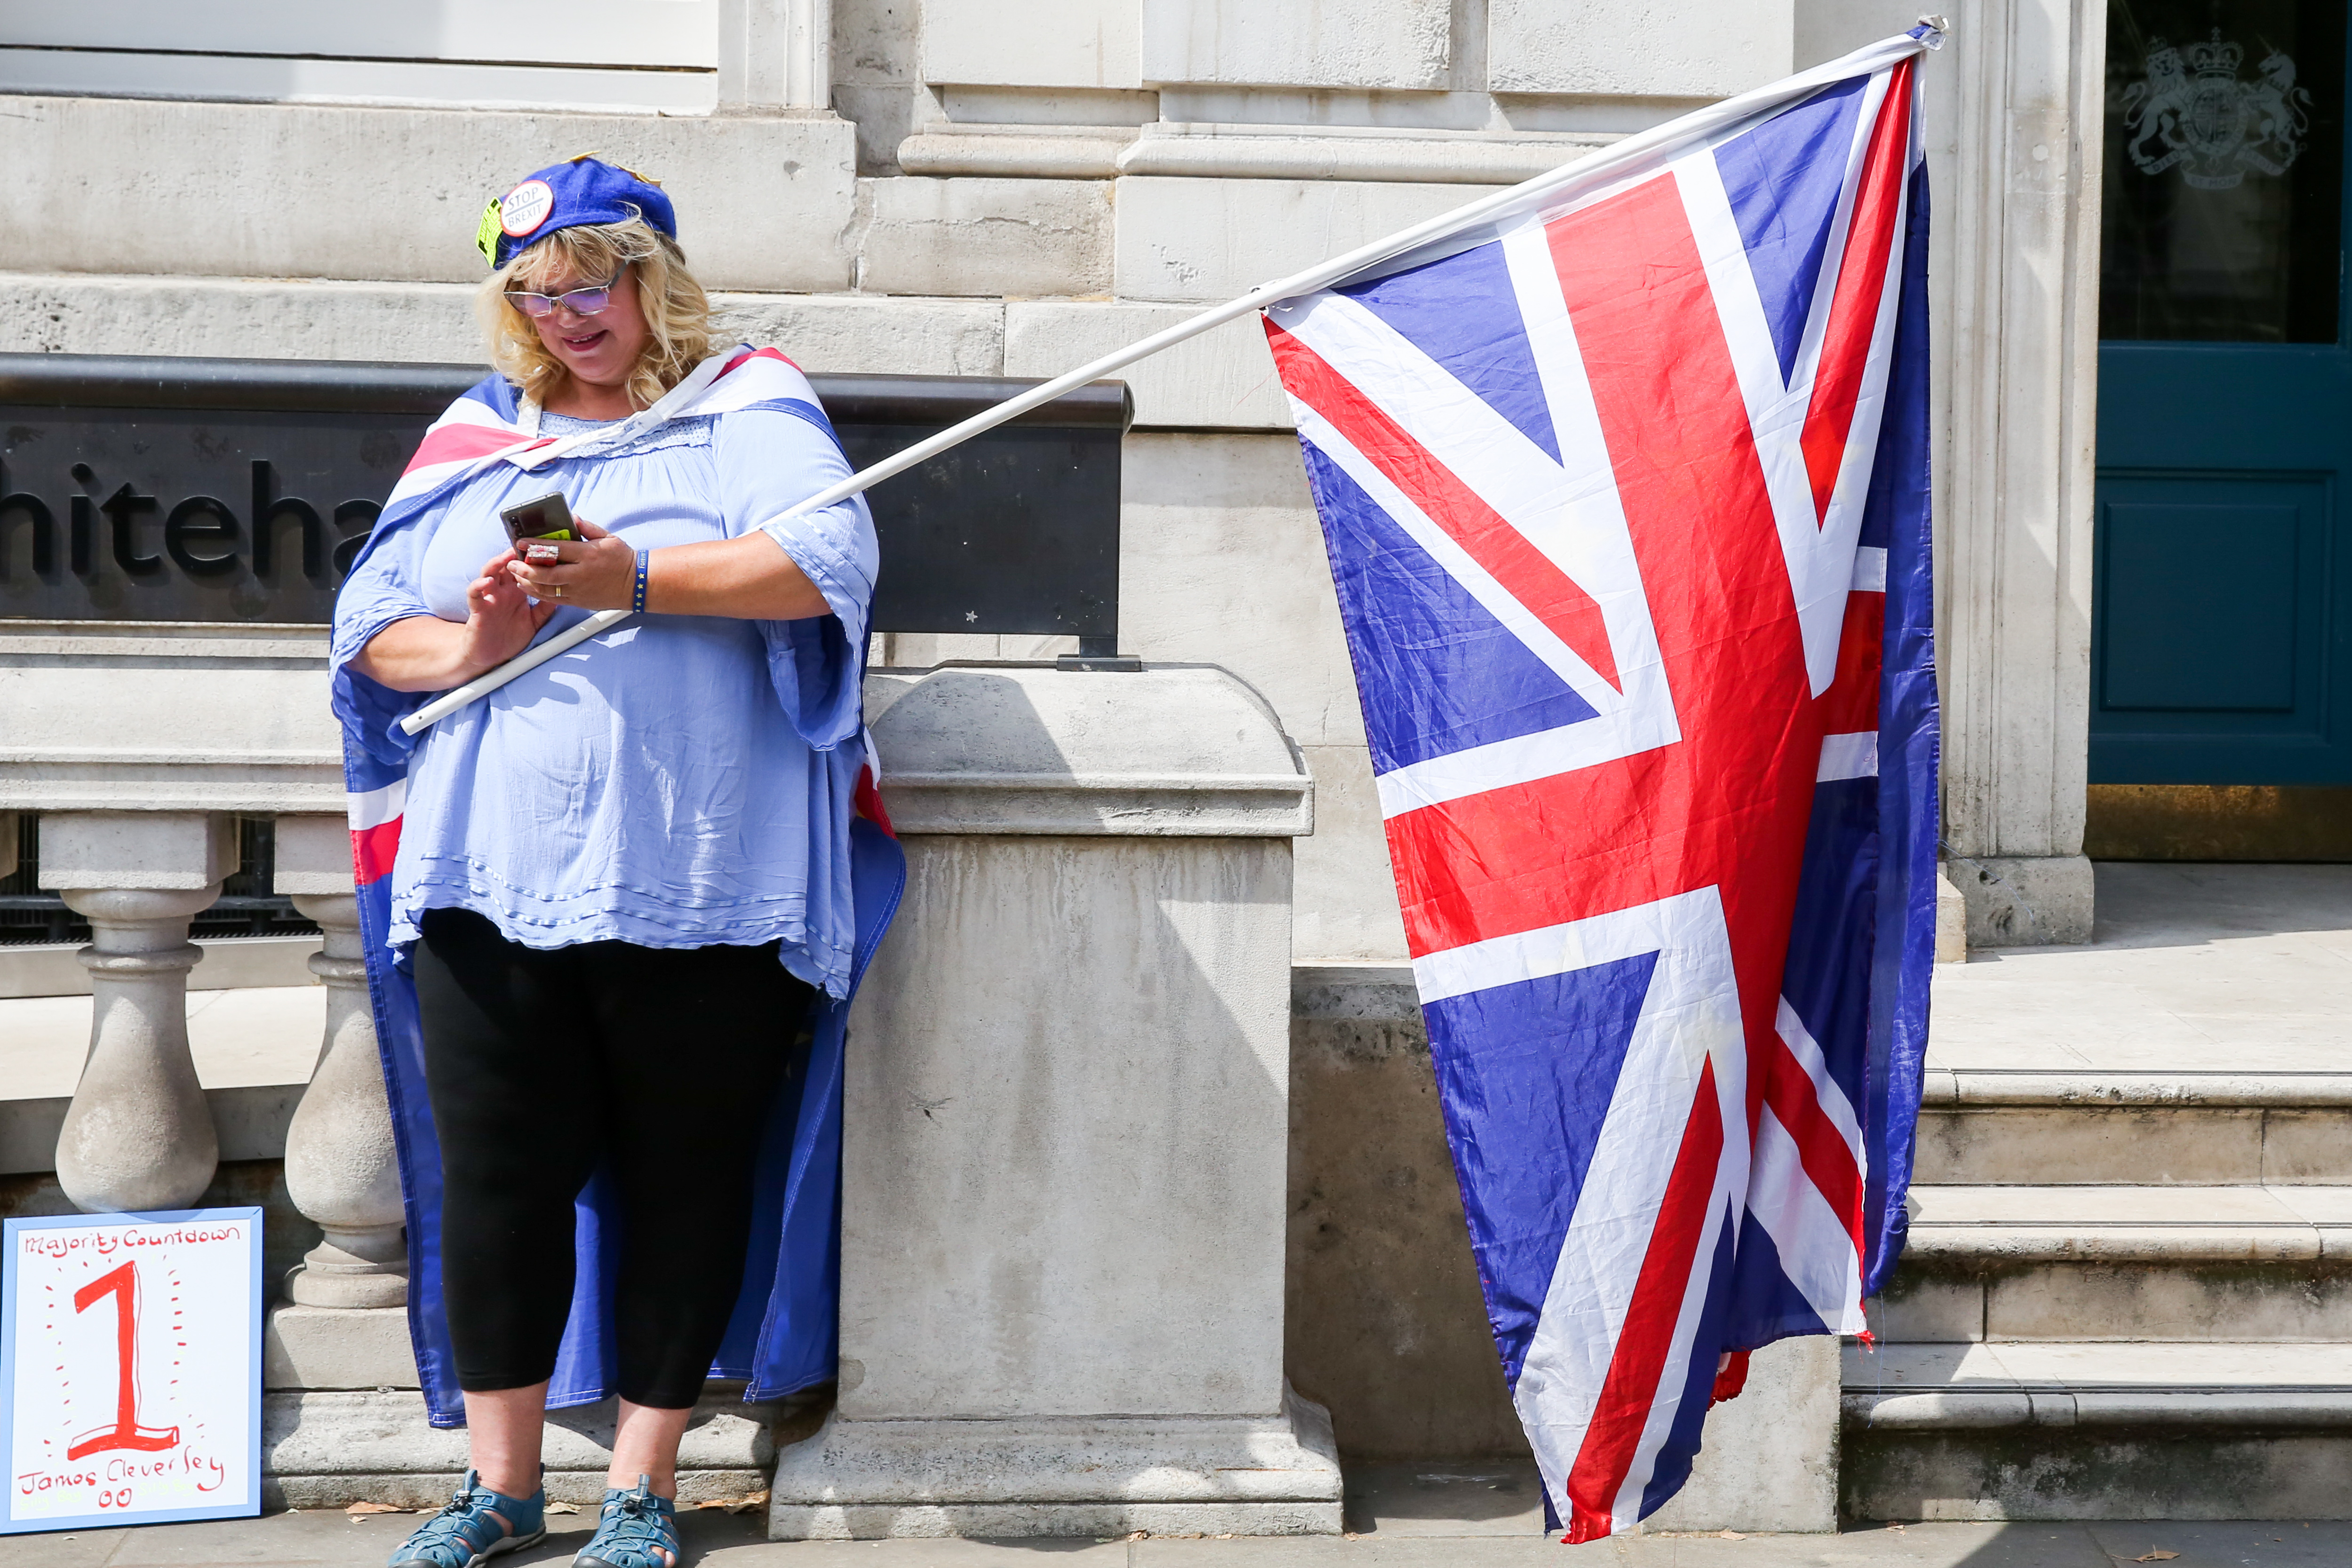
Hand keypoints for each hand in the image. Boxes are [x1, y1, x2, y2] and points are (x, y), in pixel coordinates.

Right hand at [349, 548, 558, 691]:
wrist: (490, 656)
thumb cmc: (510, 636)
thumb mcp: (534, 621)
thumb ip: (546, 608)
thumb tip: (563, 594)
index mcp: (516, 591)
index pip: (524, 570)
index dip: (531, 560)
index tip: (544, 549)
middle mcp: (502, 591)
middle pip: (507, 566)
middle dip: (515, 555)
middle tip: (526, 545)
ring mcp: (489, 598)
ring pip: (489, 573)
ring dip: (497, 564)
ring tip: (506, 557)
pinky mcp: (478, 608)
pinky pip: (475, 594)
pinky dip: (479, 585)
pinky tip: (488, 582)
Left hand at [505, 517, 637, 609]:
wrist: (636, 585)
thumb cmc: (621, 558)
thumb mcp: (608, 537)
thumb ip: (587, 527)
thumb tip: (571, 517)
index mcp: (587, 554)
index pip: (556, 549)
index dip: (534, 546)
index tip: (520, 542)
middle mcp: (581, 574)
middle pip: (546, 574)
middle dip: (525, 569)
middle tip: (512, 563)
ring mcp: (579, 590)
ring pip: (547, 589)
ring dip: (528, 582)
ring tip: (515, 575)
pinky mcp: (579, 601)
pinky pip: (553, 599)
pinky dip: (538, 593)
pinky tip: (528, 587)